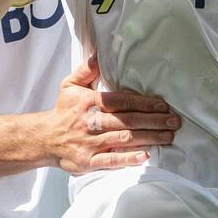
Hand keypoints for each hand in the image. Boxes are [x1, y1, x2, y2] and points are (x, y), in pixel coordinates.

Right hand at [46, 54, 179, 173]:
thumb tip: (99, 54)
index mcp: (89, 103)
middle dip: (153, 121)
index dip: (144, 103)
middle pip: (127, 121)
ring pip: (123, 140)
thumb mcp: (69, 86)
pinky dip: (128, 159)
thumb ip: (86, 70)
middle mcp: (91, 122)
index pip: (121, 101)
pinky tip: (145, 156)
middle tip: (174, 121)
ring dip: (148, 138)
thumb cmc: (63, 111)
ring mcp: (90, 143)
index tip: (163, 105)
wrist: (43, 138)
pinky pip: (111, 161)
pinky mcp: (88, 162)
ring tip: (168, 137)